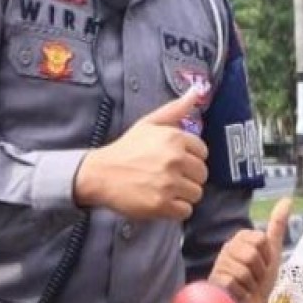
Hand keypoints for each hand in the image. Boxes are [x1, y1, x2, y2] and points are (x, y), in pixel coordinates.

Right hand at [74, 89, 208, 219]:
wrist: (99, 174)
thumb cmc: (127, 149)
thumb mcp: (150, 123)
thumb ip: (176, 109)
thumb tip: (197, 90)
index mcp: (175, 138)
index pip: (203, 153)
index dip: (190, 159)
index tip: (174, 161)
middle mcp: (174, 159)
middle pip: (202, 175)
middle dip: (188, 177)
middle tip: (168, 177)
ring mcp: (168, 183)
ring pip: (196, 193)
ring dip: (183, 194)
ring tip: (164, 189)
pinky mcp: (161, 204)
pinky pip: (186, 211)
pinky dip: (175, 210)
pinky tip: (161, 201)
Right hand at [210, 198, 291, 302]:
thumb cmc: (261, 279)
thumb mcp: (272, 251)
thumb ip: (277, 225)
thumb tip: (287, 199)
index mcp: (241, 238)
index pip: (260, 239)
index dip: (266, 256)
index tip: (263, 264)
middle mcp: (228, 248)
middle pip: (252, 254)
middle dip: (259, 271)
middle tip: (255, 277)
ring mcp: (220, 264)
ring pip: (244, 270)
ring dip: (251, 283)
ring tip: (246, 286)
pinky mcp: (214, 282)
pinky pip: (234, 283)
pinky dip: (241, 292)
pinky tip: (238, 294)